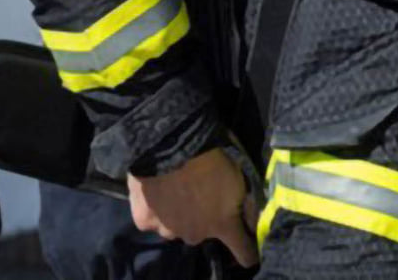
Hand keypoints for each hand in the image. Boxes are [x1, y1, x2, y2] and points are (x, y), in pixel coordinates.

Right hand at [127, 147, 259, 264]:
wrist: (169, 143)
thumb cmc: (212, 154)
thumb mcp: (242, 175)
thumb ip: (248, 204)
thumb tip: (253, 222)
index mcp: (223, 224)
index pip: (244, 253)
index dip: (249, 251)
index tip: (248, 246)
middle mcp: (197, 235)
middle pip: (205, 234)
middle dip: (206, 219)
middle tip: (202, 194)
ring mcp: (168, 230)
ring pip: (177, 227)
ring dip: (180, 215)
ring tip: (177, 189)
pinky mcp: (144, 222)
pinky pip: (153, 220)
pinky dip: (156, 209)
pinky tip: (157, 189)